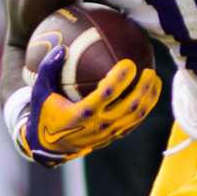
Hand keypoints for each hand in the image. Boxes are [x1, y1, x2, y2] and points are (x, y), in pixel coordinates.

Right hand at [4, 50, 160, 165]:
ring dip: (149, 98)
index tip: (129, 63)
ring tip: (156, 80)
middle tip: (149, 70)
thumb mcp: (40, 92)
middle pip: (130, 106)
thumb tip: (62, 49)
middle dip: (143, 88)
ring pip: (137, 116)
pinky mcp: (114, 137)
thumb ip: (48, 69)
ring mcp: (109, 133)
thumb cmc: (45, 114)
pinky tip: (150, 94)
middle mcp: (99, 124)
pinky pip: (135, 122)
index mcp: (83, 113)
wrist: (48, 147)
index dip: (121, 78)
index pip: (108, 93)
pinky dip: (145, 108)